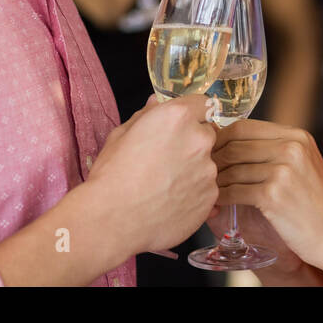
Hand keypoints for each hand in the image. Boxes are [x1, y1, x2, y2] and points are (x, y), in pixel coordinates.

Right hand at [87, 94, 218, 254]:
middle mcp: (199, 140)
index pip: (202, 104)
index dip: (192, 114)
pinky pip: (207, 190)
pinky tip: (171, 202)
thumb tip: (156, 103)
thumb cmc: (112, 174)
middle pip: (208, 134)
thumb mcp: (121, 135)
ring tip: (167, 186)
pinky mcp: (210, 198)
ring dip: (194, 170)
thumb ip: (146, 115)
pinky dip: (194, 193)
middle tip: (170, 159)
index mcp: (178, 117)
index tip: (183, 125)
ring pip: (208, 164)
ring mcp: (208, 170)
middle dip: (193, 143)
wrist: (113, 219)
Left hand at [211, 119, 322, 271]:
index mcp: (296, 136)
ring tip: (203, 188)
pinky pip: (234, 190)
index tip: (208, 150)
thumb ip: (274, 152)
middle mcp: (290, 147)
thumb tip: (230, 146)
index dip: (220, 138)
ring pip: (231, 168)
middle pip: (234, 144)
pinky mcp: (274, 194)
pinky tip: (215, 203)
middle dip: (212, 157)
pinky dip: (221, 197)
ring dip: (214, 179)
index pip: (243, 126)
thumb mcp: (302, 166)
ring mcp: (283, 170)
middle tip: (198, 170)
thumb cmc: (318, 206)